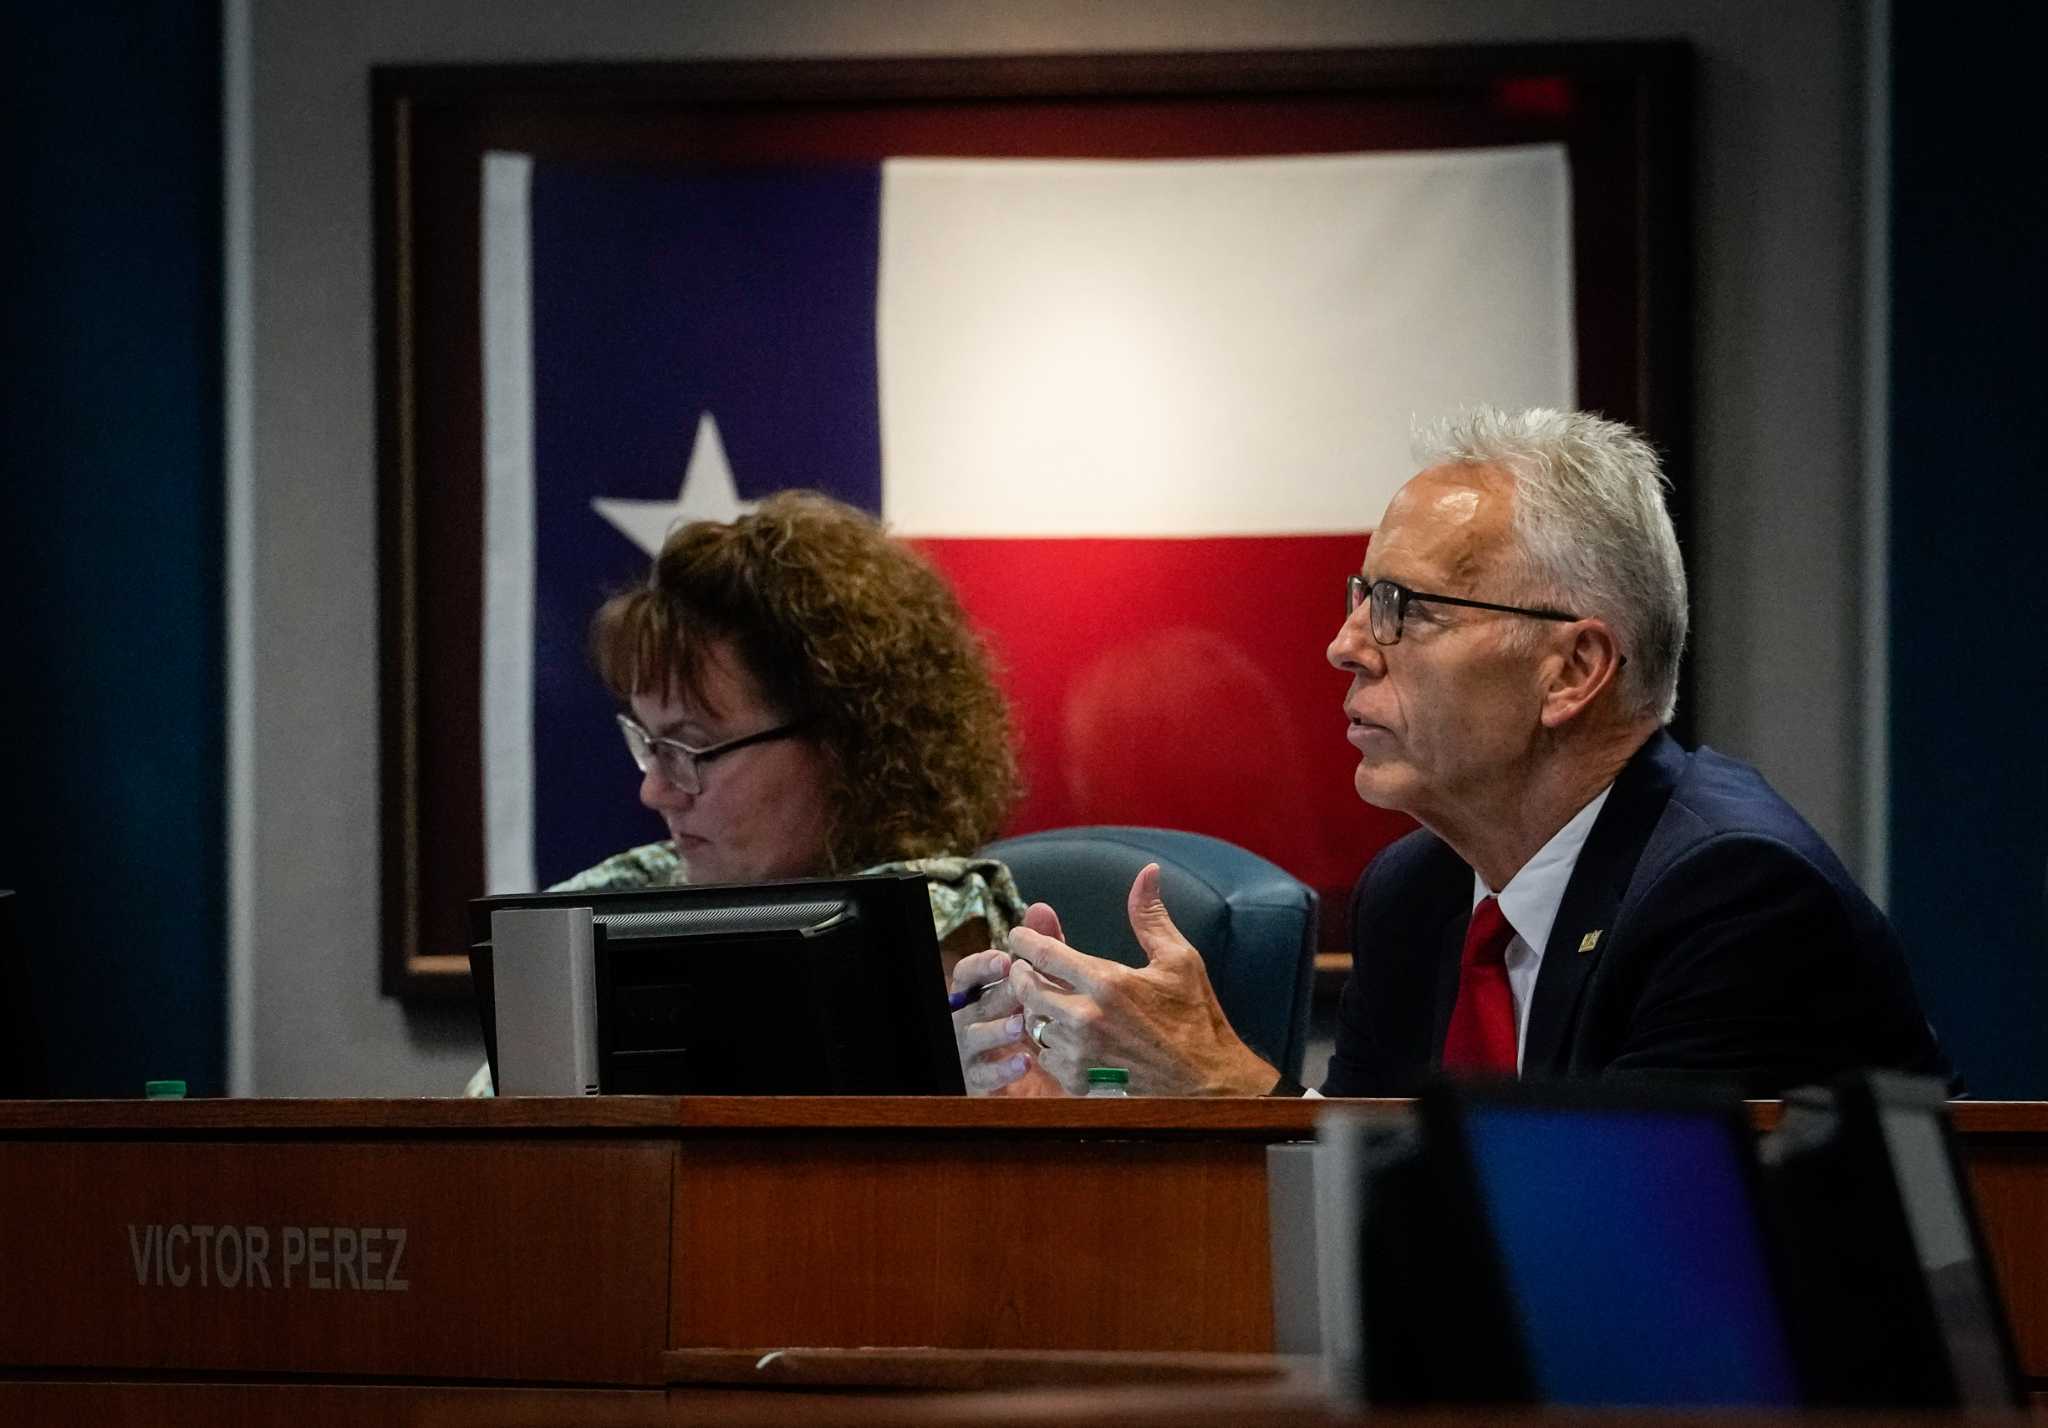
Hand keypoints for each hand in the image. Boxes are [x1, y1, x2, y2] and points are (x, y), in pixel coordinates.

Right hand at [952, 903, 1067, 1096]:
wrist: (1042, 1078)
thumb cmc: (1033, 1021)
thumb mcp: (1041, 983)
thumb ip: (1041, 949)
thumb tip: (1041, 909)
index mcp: (977, 995)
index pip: (966, 975)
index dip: (981, 966)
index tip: (1004, 960)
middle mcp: (966, 1020)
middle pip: (974, 1004)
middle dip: (997, 996)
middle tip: (1020, 989)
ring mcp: (968, 1052)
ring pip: (974, 1038)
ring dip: (996, 1031)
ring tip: (1020, 1025)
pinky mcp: (978, 1082)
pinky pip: (984, 1076)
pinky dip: (1002, 1069)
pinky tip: (1025, 1062)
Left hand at [1006, 864, 1277, 1096]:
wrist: (1207, 1082)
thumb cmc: (1196, 1018)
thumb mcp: (1179, 960)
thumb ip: (1151, 916)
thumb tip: (1149, 871)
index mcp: (1108, 982)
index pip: (1044, 954)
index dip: (1024, 941)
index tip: (1018, 935)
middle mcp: (1086, 1018)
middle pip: (1027, 987)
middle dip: (1023, 974)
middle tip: (1027, 967)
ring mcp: (1080, 1053)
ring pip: (1032, 1022)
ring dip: (1035, 1009)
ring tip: (1048, 1000)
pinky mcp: (1079, 1081)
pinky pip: (1043, 1055)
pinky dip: (1048, 1043)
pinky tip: (1065, 1034)